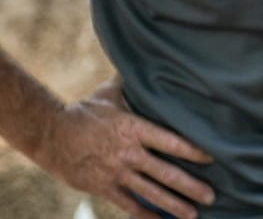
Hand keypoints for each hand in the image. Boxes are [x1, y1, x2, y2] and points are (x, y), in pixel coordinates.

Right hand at [34, 78, 214, 218]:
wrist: (49, 134)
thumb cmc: (84, 112)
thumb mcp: (109, 93)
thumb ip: (131, 83)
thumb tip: (146, 59)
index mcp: (134, 128)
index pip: (170, 141)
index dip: (193, 150)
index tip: (212, 158)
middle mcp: (129, 153)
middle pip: (166, 172)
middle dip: (190, 186)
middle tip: (211, 196)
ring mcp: (116, 173)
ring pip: (151, 193)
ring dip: (174, 204)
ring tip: (193, 214)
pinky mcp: (104, 187)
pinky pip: (128, 205)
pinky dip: (146, 216)